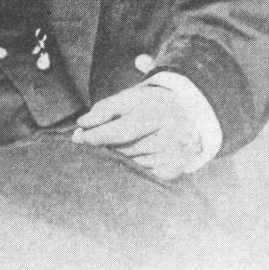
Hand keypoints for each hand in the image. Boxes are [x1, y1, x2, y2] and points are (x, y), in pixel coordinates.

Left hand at [71, 81, 203, 179]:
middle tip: (90, 141)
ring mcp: (176, 146)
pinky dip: (139, 165)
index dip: (96, 132)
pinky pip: (147, 171)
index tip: (78, 136)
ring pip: (134, 158)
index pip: (119, 122)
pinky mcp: (179, 164)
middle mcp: (168, 124)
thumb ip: (104, 110)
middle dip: (105, 143)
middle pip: (125, 143)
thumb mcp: (129, 98)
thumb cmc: (149, 106)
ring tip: (126, 142)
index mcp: (154, 104)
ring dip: (122, 154)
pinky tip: (143, 153)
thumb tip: (81, 126)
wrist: (190, 114)